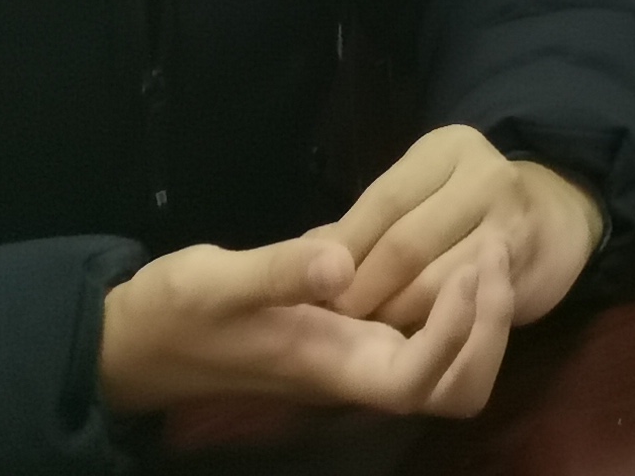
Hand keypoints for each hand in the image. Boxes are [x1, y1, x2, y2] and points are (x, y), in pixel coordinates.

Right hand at [94, 231, 510, 420]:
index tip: (469, 268)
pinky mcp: (354, 334)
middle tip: (495, 251)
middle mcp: (354, 371)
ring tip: (486, 247)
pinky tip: (452, 246)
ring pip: (449, 369)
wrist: (139, 340)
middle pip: (453, 389)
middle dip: (490, 331)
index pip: (418, 381)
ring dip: (482, 318)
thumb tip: (342, 263)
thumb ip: (277, 273)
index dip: (456, 335)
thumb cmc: (174, 314)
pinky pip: (426, 337)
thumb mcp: (214, 283)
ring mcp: (356, 356)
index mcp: (329, 367)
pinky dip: (456, 303)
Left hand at [323, 123, 604, 334]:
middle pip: (406, 245)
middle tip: (333, 318)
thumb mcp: (417, 192)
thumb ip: (362, 222)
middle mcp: (486, 175)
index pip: (384, 200)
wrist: (552, 220)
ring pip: (432, 284)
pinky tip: (404, 335)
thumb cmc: (461, 206)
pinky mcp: (522, 270)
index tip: (314, 285)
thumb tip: (303, 255)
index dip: (344, 248)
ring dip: (391, 315)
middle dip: (362, 289)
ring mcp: (510, 222)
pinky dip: (426, 326)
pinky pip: (461, 309)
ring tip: (362, 331)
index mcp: (448, 148)